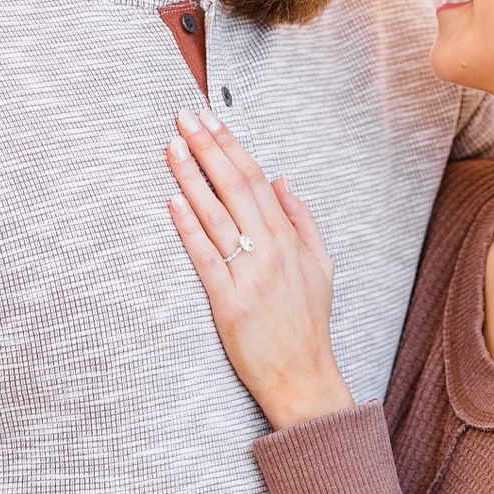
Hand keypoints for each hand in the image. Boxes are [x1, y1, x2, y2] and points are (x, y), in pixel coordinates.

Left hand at [167, 110, 354, 432]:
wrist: (303, 375)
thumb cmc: (308, 323)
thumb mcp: (322, 266)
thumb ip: (302, 220)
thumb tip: (281, 180)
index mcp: (290, 239)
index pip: (256, 180)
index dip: (230, 147)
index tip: (210, 120)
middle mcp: (270, 251)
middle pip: (234, 188)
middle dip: (207, 148)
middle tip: (183, 118)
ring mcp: (249, 276)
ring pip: (216, 216)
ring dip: (191, 178)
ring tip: (172, 148)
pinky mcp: (228, 303)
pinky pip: (206, 257)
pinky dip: (189, 228)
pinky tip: (173, 202)